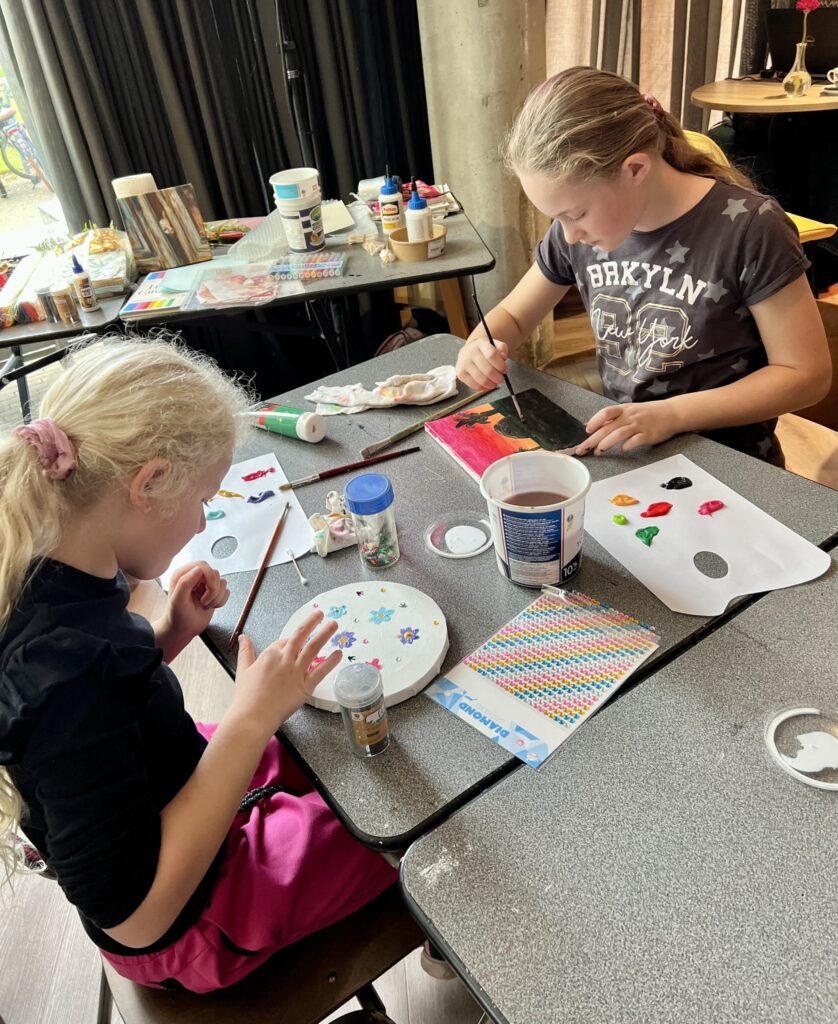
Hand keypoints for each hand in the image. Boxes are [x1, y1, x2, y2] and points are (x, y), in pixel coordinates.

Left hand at [155, 562, 228, 660]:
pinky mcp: (213, 593)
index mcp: (182, 575)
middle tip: (204, 601)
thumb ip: (185, 583)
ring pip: (223, 582)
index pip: (203, 565)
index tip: (207, 591)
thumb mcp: (177, 601)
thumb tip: (198, 569)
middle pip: (215, 573)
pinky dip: (221, 601)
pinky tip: (210, 606)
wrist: (182, 630)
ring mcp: (204, 585)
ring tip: (205, 604)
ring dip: (217, 597)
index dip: (209, 577)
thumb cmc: (176, 617)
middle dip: (213, 590)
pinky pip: (226, 591)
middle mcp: (194, 577)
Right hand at [232, 611, 341, 729]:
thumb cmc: (246, 696)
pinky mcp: (305, 687)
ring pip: (313, 648)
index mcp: (269, 654)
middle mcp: (284, 659)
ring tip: (334, 625)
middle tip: (321, 613)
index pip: (284, 641)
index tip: (294, 644)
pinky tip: (338, 654)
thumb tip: (243, 636)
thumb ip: (246, 651)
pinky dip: (330, 662)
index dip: (290, 642)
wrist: (253, 716)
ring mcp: (296, 672)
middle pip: (300, 636)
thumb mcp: (243, 669)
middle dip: (311, 622)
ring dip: (324, 634)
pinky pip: (320, 672)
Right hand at [456, 334, 508, 390]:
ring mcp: (464, 363)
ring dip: (491, 384)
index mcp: (480, 343)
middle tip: (501, 379)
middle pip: (487, 369)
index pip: (492, 355)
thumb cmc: (485, 350)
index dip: (500, 365)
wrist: (469, 350)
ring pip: (481, 379)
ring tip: (494, 383)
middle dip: (497, 377)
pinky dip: (482, 387)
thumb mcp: (495, 345)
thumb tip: (504, 357)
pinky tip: (486, 385)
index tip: (505, 370)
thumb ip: (502, 348)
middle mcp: (470, 352)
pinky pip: (474, 385)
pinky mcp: (460, 373)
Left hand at [576, 399, 681, 455]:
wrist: (672, 413)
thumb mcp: (629, 411)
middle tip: (582, 449)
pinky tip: (623, 450)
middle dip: (593, 439)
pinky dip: (627, 446)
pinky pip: (635, 440)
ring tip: (598, 451)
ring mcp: (639, 425)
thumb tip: (590, 424)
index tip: (586, 430)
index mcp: (624, 409)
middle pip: (608, 427)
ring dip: (606, 443)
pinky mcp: (648, 435)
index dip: (594, 421)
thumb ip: (612, 418)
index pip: (606, 412)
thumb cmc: (648, 413)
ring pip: (619, 433)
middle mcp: (630, 416)